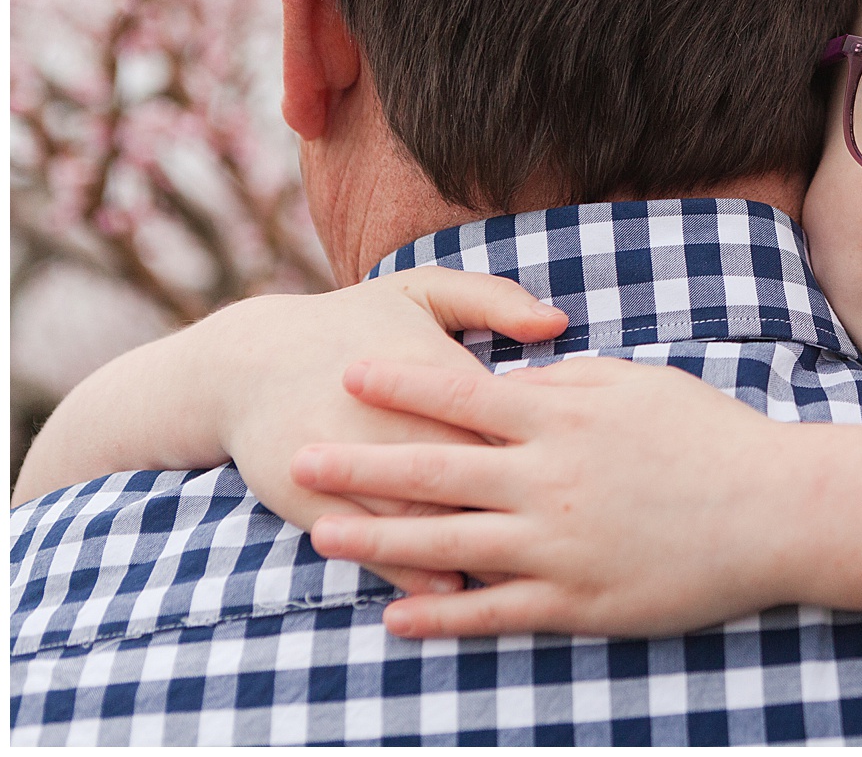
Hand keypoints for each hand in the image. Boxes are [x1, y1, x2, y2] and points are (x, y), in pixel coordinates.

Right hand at [207, 268, 566, 593]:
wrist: (248, 361)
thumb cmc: (355, 321)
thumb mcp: (422, 291)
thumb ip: (492, 300)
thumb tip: (558, 324)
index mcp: (429, 367)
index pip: (507, 418)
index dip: (550, 449)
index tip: (592, 471)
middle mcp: (390, 419)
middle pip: (473, 477)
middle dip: (524, 508)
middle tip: (581, 535)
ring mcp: (348, 465)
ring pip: (424, 520)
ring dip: (475, 551)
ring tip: (530, 575)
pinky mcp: (311, 501)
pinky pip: (372, 544)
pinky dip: (413, 572)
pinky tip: (454, 590)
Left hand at [290, 356, 807, 639]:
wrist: (775, 509)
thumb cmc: (710, 436)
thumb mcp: (638, 385)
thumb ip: (567, 382)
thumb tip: (510, 382)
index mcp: (562, 419)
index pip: (461, 396)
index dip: (399, 384)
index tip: (347, 373)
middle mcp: (547, 481)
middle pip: (432, 470)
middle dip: (358, 462)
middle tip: (297, 457)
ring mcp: (557, 546)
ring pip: (446, 543)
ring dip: (376, 541)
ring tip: (319, 537)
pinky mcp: (577, 602)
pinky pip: (491, 611)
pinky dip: (439, 613)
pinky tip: (395, 615)